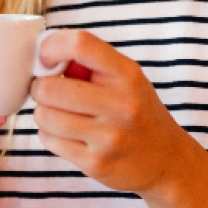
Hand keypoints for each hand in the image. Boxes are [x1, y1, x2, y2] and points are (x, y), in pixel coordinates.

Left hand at [31, 30, 186, 193]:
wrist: (167, 161)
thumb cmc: (138, 112)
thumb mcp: (125, 78)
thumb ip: (88, 62)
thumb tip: (43, 50)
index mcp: (127, 74)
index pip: (80, 44)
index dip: (51, 47)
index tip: (46, 57)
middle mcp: (120, 104)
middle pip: (50, 87)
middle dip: (40, 87)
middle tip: (50, 91)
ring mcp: (109, 137)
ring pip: (44, 116)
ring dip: (44, 113)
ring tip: (61, 114)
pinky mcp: (96, 163)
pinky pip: (48, 140)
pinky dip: (50, 135)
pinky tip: (69, 134)